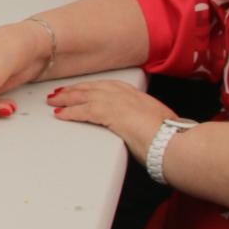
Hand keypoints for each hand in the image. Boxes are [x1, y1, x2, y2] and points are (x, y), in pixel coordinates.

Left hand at [46, 81, 177, 159]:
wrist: (174, 141)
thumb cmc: (171, 138)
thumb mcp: (156, 125)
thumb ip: (143, 124)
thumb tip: (140, 131)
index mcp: (137, 96)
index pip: (107, 87)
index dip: (91, 88)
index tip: (80, 89)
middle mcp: (126, 95)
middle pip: (93, 88)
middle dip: (74, 90)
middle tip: (58, 93)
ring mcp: (118, 102)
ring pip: (85, 96)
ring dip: (67, 99)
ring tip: (53, 101)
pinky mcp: (111, 113)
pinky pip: (85, 110)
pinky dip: (70, 111)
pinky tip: (60, 114)